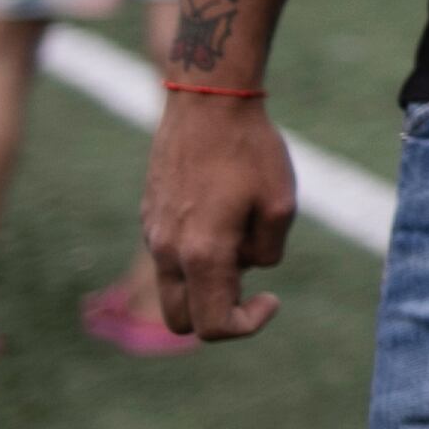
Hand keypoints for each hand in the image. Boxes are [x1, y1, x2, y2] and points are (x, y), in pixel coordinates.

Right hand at [142, 94, 295, 339]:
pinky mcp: (148, 215)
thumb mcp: (280, 204)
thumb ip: (267, 251)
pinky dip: (193, 255)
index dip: (248, 325)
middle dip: (217, 312)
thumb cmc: (250, 150)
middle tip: (251, 279)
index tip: (271, 298)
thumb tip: (248, 267)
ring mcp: (151, 233)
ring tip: (240, 236)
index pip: (213, 326)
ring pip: (172, 288)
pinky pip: (168, 255)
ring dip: (205, 282)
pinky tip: (222, 212)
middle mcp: (167, 251)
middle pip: (181, 321)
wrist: (208, 102)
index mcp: (201, 254)